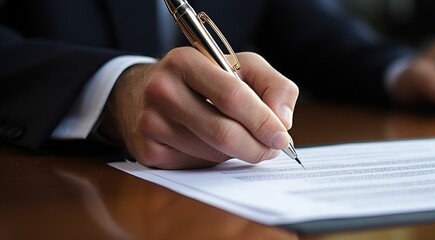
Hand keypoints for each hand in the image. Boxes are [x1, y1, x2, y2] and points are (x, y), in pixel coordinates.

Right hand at [98, 47, 298, 168]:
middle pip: (223, 132)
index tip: (282, 137)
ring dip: (236, 152)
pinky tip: (210, 143)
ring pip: (213, 153)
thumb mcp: (241, 67)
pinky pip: (197, 165)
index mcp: (185, 62)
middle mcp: (162, 91)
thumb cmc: (203, 79)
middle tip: (272, 149)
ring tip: (236, 136)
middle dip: (257, 146)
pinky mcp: (149, 151)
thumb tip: (283, 120)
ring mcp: (152, 123)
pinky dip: (215, 159)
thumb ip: (274, 85)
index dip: (262, 120)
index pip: (232, 96)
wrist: (146, 92)